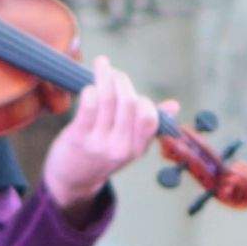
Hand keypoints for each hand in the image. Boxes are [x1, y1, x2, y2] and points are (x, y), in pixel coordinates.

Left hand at [43, 61, 160, 209]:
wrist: (72, 179)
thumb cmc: (102, 154)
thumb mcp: (129, 145)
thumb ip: (148, 124)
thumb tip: (174, 106)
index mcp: (137, 148)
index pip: (149, 118)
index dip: (142, 100)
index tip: (132, 94)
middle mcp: (121, 147)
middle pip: (128, 102)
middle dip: (122, 81)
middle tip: (114, 72)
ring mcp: (99, 143)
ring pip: (107, 99)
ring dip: (105, 76)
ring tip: (102, 66)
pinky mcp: (78, 137)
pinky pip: (88, 105)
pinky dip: (90, 90)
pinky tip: (88, 86)